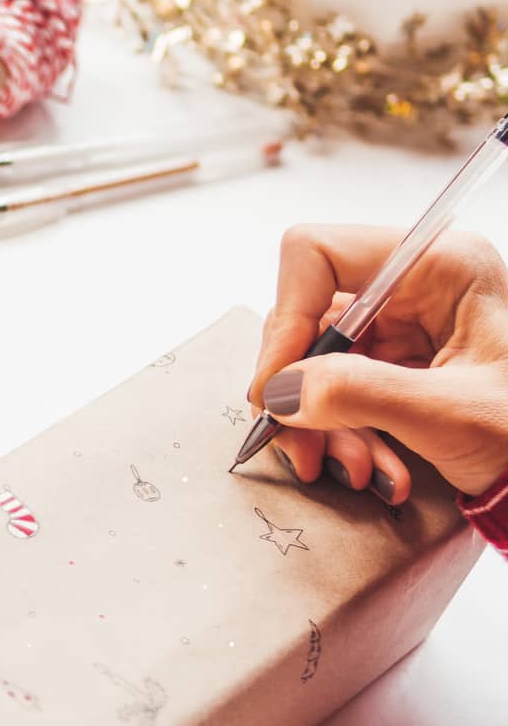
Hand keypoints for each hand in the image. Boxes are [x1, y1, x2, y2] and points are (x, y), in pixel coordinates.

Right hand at [249, 224, 507, 498]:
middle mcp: (412, 285)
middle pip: (308, 319)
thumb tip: (279, 391)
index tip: (276, 386)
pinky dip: (343, 434)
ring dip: (322, 425)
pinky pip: (335, 391)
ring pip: (314, 364)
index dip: (286, 318)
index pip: (316, 256)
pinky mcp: (393, 364)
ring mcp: (401, 326)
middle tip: (304, 449)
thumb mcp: (450, 414)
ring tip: (357, 470)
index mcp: (438, 265)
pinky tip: (376, 467)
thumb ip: (359, 395)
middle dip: (301, 391)